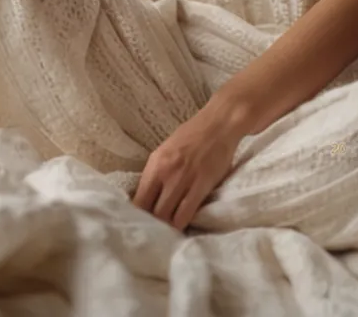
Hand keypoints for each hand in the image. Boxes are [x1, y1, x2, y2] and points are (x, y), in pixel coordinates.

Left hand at [132, 103, 244, 230]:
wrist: (219, 124)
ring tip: (170, 233)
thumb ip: (156, 173)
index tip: (141, 225)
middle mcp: (166, 173)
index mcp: (155, 163)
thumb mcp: (166, 151)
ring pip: (169, 217)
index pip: (139, 200)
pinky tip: (183, 226)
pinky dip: (183, 223)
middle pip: (153, 212)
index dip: (139, 217)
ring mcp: (184, 180)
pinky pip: (187, 213)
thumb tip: (146, 197)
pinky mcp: (202, 185)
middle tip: (157, 233)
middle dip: (154, 226)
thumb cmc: (192, 136)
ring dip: (169, 227)